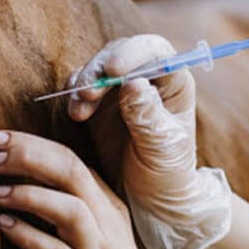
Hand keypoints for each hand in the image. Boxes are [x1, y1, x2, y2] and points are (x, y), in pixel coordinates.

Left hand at [0, 129, 181, 248]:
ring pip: (69, 209)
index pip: (72, 159)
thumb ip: (76, 207)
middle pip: (71, 172)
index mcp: (108, 206)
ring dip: (30, 195)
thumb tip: (31, 182)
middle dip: (29, 155)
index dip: (33, 144)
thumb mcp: (104, 233)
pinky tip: (5, 226)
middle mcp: (106, 223)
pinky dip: (28, 236)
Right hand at [66, 34, 198, 195]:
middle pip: (121, 53)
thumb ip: (147, 115)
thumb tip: (133, 83)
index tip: (113, 71)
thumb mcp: (160, 146)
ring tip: (79, 112)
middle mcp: (148, 78)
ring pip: (98, 67)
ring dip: (84, 83)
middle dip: (100, 69)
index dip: (133, 54)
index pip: (155, 52)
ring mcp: (121, 89)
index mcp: (174, 82)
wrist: (149, 196)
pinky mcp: (99, 102)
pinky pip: (82, 86)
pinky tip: (75, 114)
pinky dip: (74, 95)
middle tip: (87, 93)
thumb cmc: (166, 171)